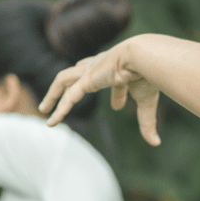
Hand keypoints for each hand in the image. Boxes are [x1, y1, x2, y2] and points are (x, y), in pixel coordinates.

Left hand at [39, 40, 162, 145]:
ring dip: (53, 94)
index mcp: (117, 68)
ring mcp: (90, 71)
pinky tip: (52, 121)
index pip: (113, 80)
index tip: (118, 105)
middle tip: (60, 102)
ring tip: (44, 110)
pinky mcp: (86, 79)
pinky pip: (68, 96)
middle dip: (69, 88)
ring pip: (64, 80)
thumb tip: (155, 143)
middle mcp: (100, 66)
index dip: (117, 94)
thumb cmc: (149, 75)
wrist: (144, 57)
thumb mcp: (147, 101)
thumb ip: (147, 122)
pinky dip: (59, 109)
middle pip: (79, 75)